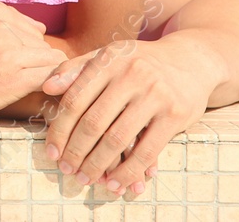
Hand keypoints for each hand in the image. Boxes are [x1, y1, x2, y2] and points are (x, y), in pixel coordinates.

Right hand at [0, 1, 61, 121]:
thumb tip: (37, 27)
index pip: (34, 31)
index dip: (30, 53)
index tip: (20, 69)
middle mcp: (4, 26)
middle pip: (44, 47)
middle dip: (37, 65)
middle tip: (20, 84)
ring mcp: (9, 51)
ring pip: (52, 62)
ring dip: (43, 78)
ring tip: (24, 93)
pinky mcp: (12, 78)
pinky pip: (50, 79)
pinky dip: (50, 89)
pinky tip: (38, 99)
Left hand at [40, 36, 212, 196]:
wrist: (191, 60)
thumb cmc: (139, 62)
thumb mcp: (108, 56)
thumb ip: (76, 69)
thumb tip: (47, 87)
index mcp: (108, 60)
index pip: (75, 99)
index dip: (60, 129)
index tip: (52, 152)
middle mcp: (131, 75)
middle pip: (93, 122)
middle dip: (76, 151)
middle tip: (67, 170)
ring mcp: (155, 95)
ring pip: (118, 139)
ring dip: (98, 165)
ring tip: (86, 179)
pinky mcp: (175, 114)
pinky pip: (147, 150)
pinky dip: (128, 171)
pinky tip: (116, 183)